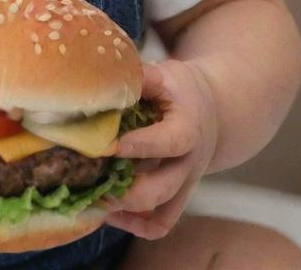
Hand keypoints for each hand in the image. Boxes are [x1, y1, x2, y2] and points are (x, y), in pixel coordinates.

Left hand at [102, 59, 218, 239]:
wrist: (211, 111)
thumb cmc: (180, 90)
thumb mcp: (166, 75)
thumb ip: (141, 78)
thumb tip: (107, 77)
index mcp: (188, 130)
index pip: (168, 142)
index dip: (140, 145)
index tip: (109, 145)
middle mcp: (188, 163)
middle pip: (162, 189)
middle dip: (125, 191)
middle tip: (89, 180)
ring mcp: (184, 184)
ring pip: (161, 213)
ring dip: (126, 211)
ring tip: (93, 198)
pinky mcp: (176, 196)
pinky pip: (160, 224)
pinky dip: (136, 225)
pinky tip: (108, 212)